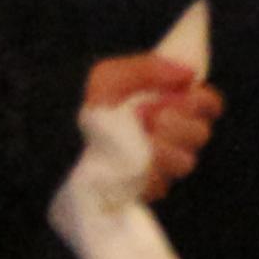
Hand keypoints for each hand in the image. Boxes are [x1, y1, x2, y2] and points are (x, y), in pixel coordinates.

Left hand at [83, 53, 217, 195]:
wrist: (49, 139)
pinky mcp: (141, 190)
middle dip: (181, 124)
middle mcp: (171, 137)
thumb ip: (151, 68)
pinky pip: (160, 186)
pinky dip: (147, 173)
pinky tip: (127, 164)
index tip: (186, 97)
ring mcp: (158, 166)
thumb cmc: (83, 102)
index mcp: (171, 106)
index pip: (210, 105)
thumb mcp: (111, 75)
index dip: (204, 102)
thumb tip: (189, 76)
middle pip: (201, 134)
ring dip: (166, 149)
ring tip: (140, 141)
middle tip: (152, 116)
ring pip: (186, 162)